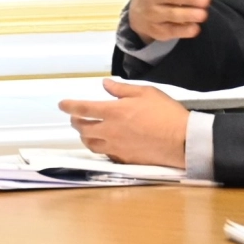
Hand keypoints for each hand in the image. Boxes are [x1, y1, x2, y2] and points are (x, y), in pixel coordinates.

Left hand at [58, 80, 189, 168]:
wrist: (181, 141)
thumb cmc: (166, 113)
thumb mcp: (146, 93)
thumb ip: (122, 90)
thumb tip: (105, 85)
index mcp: (113, 112)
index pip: (83, 108)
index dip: (69, 106)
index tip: (62, 104)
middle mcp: (109, 131)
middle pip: (82, 128)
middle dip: (75, 121)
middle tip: (75, 117)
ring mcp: (115, 148)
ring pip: (90, 144)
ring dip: (85, 136)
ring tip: (87, 131)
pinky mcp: (124, 159)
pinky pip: (105, 154)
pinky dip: (100, 147)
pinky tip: (104, 143)